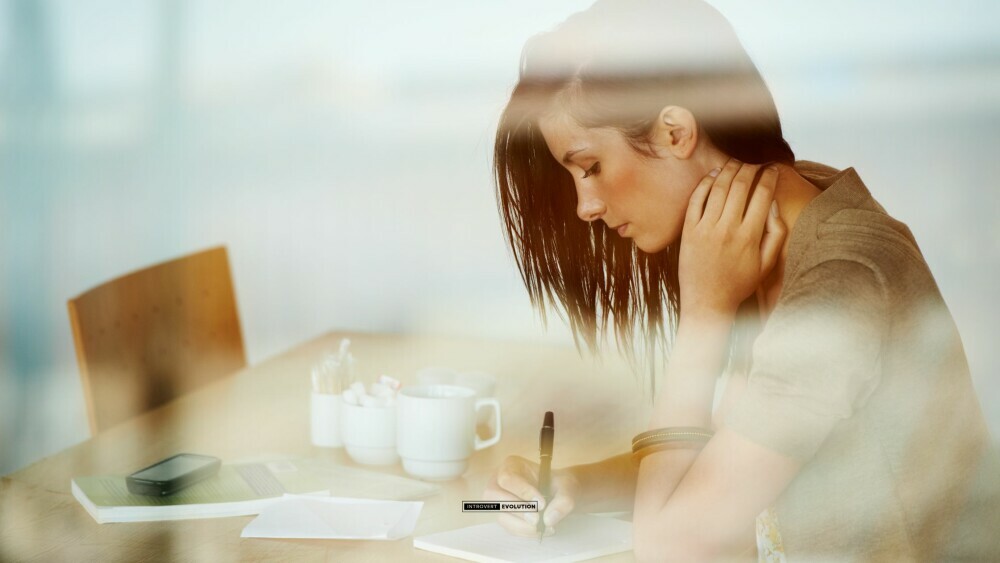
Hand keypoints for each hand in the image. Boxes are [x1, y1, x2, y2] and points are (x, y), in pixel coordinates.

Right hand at [483, 455, 579, 536]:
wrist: (558, 494)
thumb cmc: (558, 484)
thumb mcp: (567, 486)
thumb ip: (563, 500)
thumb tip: (549, 519)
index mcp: (511, 466)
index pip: (508, 479)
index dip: (522, 492)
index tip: (541, 503)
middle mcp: (499, 482)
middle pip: (495, 497)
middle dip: (518, 510)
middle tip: (537, 520)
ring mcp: (499, 501)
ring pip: (501, 515)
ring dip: (522, 525)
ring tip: (544, 527)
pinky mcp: (504, 516)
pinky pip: (509, 528)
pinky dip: (525, 532)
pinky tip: (540, 530)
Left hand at [678, 159, 785, 318]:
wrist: (707, 301)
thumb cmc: (739, 283)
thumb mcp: (767, 264)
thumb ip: (775, 233)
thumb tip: (773, 204)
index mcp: (750, 236)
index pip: (762, 194)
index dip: (769, 177)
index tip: (773, 170)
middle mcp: (727, 229)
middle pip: (740, 185)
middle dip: (750, 168)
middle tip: (754, 164)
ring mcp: (705, 229)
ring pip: (718, 188)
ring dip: (728, 170)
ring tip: (736, 164)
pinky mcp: (688, 231)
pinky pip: (696, 199)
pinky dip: (705, 183)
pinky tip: (713, 175)